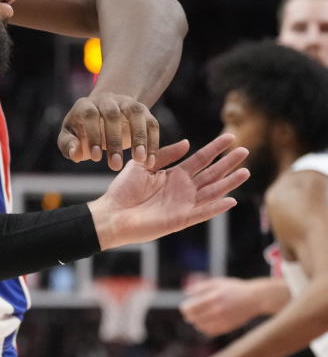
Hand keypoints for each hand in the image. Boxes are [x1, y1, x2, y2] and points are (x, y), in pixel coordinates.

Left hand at [57, 92, 158, 170]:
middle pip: (112, 114)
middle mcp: (107, 100)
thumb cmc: (83, 129)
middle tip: (115, 165)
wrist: (103, 113)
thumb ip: (68, 144)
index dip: (93, 136)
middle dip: (114, 141)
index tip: (96, 158)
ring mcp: (127, 103)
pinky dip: (152, 142)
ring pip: (135, 114)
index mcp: (86, 105)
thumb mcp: (70, 135)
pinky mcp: (144, 111)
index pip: (90, 115)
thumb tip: (74, 154)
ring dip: (139, 137)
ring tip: (139, 160)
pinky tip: (149, 161)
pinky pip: (151, 124)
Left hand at [88, 134, 247, 249]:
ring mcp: (184, 204)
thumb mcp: (143, 165)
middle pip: (211, 173)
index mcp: (175, 175)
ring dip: (228, 183)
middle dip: (228, 163)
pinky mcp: (180, 220)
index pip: (201, 159)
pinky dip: (215, 208)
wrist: (112, 214)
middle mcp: (183, 189)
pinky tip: (230, 200)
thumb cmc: (124, 190)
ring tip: (244, 171)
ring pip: (212, 192)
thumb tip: (188, 143)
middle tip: (245, 150)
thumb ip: (165, 155)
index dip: (215, 148)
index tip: (231, 137)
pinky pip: (202, 213)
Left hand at [180, 277, 263, 336]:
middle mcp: (216, 311)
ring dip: (196, 323)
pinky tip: (205, 324)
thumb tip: (186, 292)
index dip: (184, 309)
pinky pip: (210, 332)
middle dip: (188, 316)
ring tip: (197, 318)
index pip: (190, 309)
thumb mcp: (217, 283)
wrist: (255, 299)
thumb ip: (200, 287)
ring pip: (200, 327)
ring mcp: (222, 321)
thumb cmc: (235, 288)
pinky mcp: (228, 327)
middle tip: (188, 314)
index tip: (184, 307)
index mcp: (212, 299)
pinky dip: (204, 329)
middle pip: (194, 319)